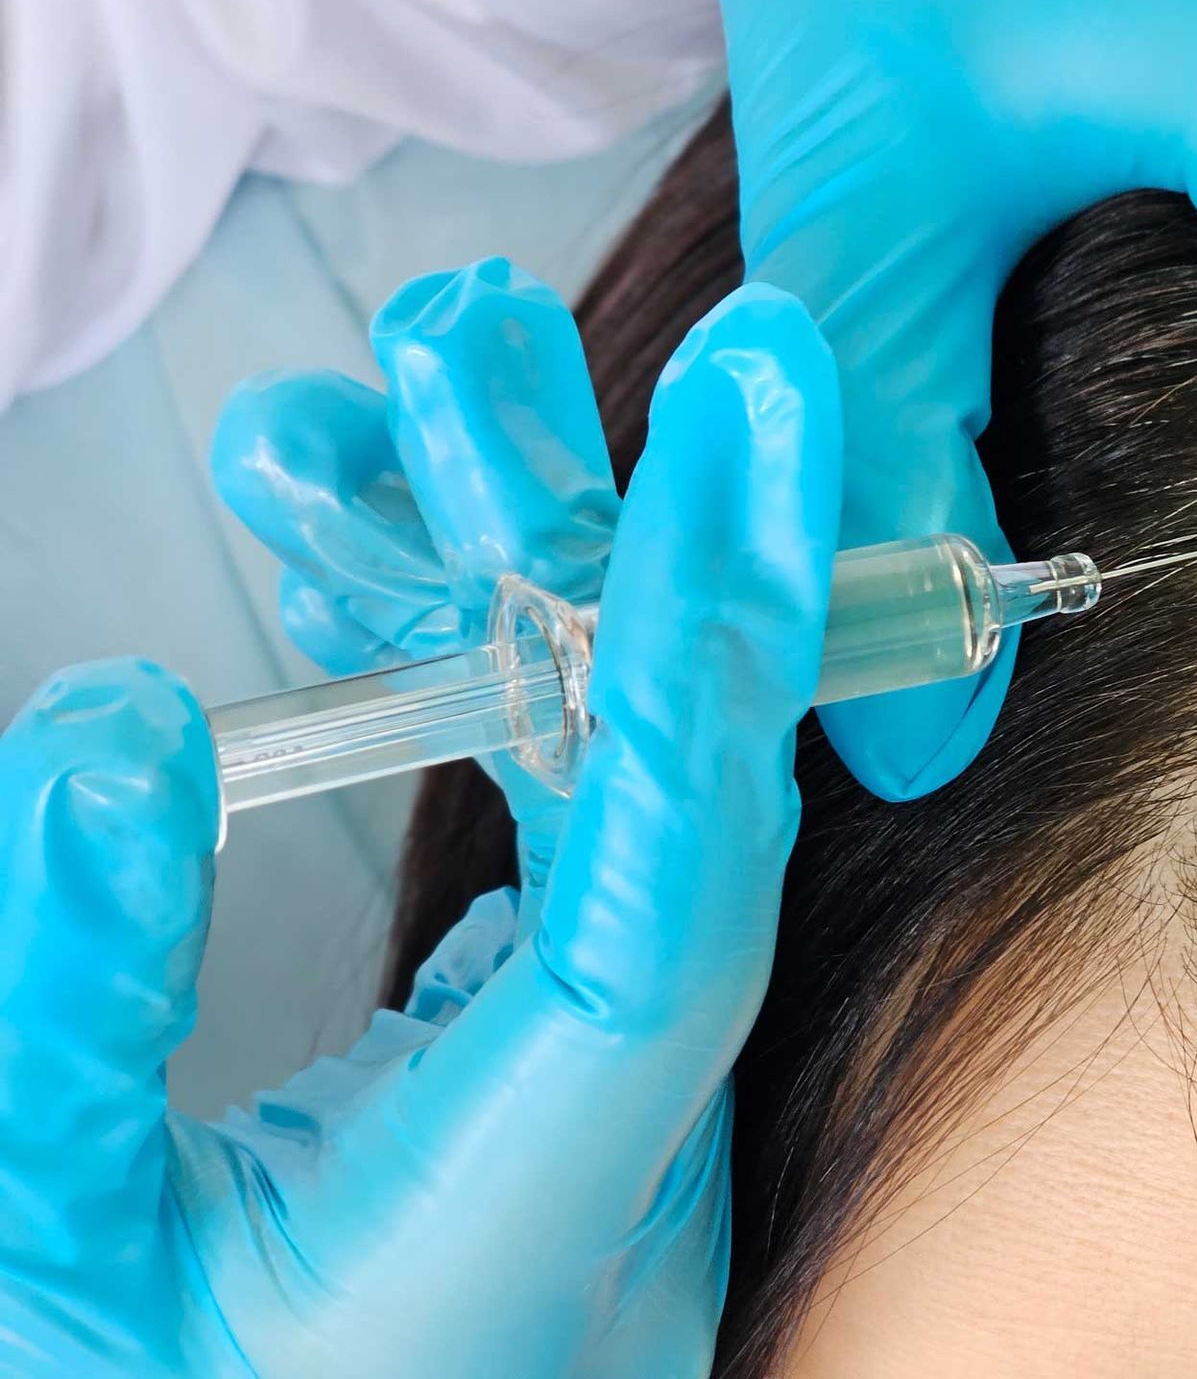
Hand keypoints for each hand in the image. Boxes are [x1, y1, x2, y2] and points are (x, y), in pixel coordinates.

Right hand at [0, 283, 840, 1376]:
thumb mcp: (32, 1247)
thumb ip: (68, 1002)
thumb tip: (126, 731)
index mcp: (523, 1223)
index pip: (667, 927)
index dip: (707, 670)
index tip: (746, 430)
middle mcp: (613, 1148)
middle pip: (675, 815)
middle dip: (624, 544)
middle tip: (564, 329)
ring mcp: (595, 1096)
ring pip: (613, 789)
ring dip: (530, 574)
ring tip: (436, 376)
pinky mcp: (545, 1052)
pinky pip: (565, 833)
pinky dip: (488, 680)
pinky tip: (398, 557)